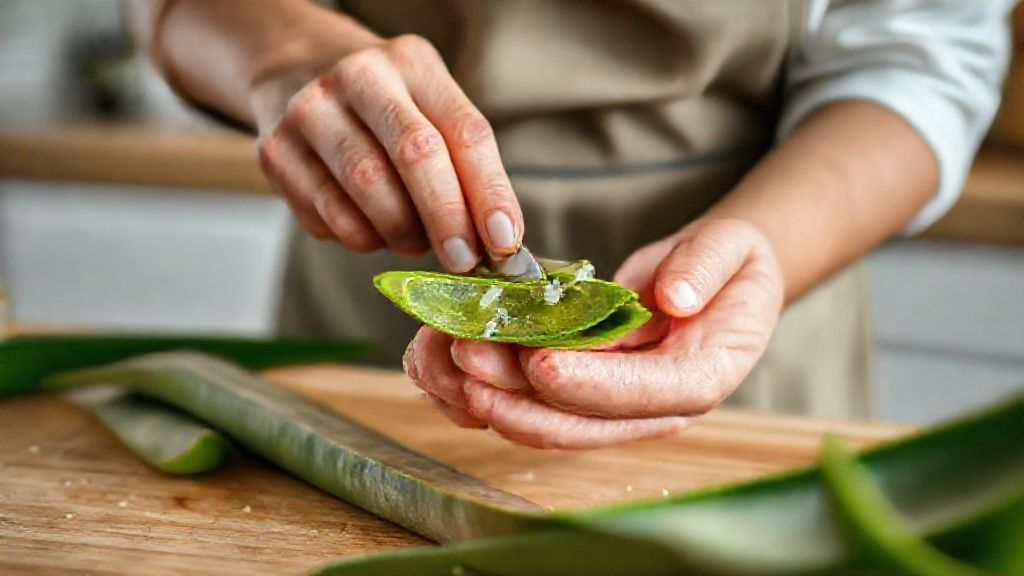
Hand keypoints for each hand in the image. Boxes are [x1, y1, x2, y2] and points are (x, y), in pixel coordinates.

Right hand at [254, 34, 522, 270]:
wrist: (297, 78)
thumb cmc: (386, 113)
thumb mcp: (432, 114)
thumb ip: (465, 171)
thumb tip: (497, 242)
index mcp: (413, 63)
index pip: (466, 131)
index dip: (489, 192)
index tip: (505, 241)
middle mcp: (360, 76)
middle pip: (415, 153)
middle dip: (447, 217)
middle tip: (463, 260)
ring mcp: (311, 110)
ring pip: (368, 189)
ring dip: (402, 233)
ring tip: (414, 242)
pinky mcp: (277, 150)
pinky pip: (329, 215)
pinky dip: (361, 238)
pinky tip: (371, 229)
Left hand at [403, 219, 784, 448]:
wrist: (718, 280)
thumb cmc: (730, 265)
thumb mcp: (734, 250)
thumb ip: (705, 269)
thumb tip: (674, 298)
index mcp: (699, 378)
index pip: (642, 394)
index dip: (591, 383)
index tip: (541, 362)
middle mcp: (652, 408)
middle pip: (579, 423)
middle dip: (517, 398)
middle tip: (465, 357)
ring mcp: (613, 406)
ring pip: (544, 420)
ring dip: (487, 397)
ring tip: (437, 357)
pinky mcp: (582, 393)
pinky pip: (529, 402)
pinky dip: (483, 389)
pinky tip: (440, 365)